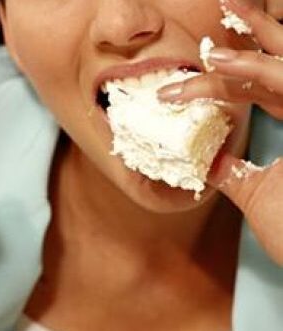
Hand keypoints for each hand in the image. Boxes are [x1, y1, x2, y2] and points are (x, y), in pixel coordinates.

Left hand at [158, 0, 282, 265]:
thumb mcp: (258, 196)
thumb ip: (235, 173)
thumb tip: (207, 162)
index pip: (261, 88)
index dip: (221, 83)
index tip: (174, 91)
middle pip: (282, 59)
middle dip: (253, 28)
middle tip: (225, 3)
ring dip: (253, 35)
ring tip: (222, 7)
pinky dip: (256, 73)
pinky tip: (221, 64)